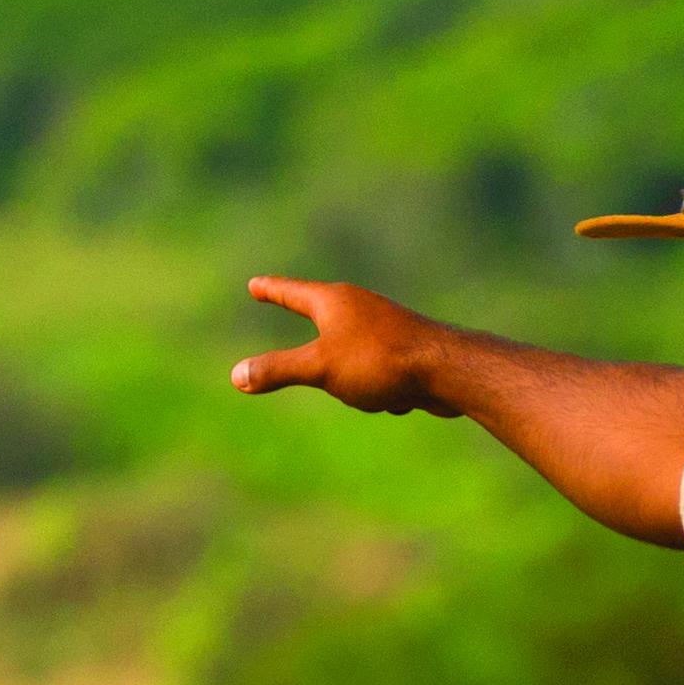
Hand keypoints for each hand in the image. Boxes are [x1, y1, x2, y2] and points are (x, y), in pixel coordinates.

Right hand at [229, 278, 451, 412]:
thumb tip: (236, 376)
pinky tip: (393, 401)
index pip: (292, 292)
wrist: (447, 371)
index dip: (271, 290)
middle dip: (308, 321)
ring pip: (349, 351)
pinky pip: (374, 372)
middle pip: (322, 315)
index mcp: (334, 303)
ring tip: (363, 394)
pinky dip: (375, 388)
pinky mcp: (404, 351)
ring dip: (348, 376)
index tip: (255, 283)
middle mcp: (360, 308)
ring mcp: (384, 327)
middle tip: (284, 298)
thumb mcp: (319, 368)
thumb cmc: (380, 361)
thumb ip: (277, 370)